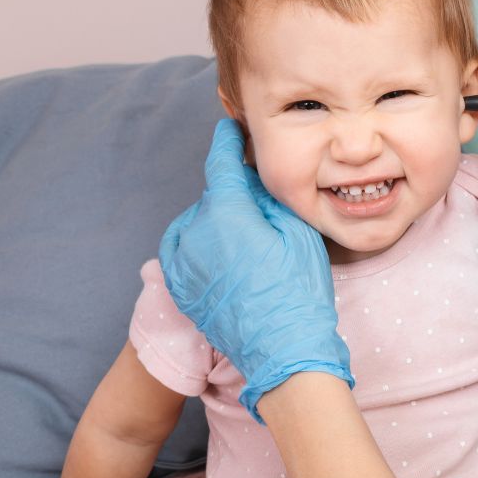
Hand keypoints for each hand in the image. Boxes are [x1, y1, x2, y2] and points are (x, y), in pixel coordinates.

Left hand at [159, 119, 353, 421]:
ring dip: (216, 219)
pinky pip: (182, 249)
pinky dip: (199, 242)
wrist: (282, 351)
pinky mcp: (179, 287)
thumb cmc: (298, 292)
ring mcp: (181, 263)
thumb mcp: (297, 232)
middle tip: (264, 203)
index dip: (227, 140)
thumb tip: (253, 176)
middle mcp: (193, 234)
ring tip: (248, 234)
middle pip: (213, 196)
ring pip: (195, 222)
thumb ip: (270, 196)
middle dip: (234, 192)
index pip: (220, 162)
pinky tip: (225, 252)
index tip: (230, 127)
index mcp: (224, 215)